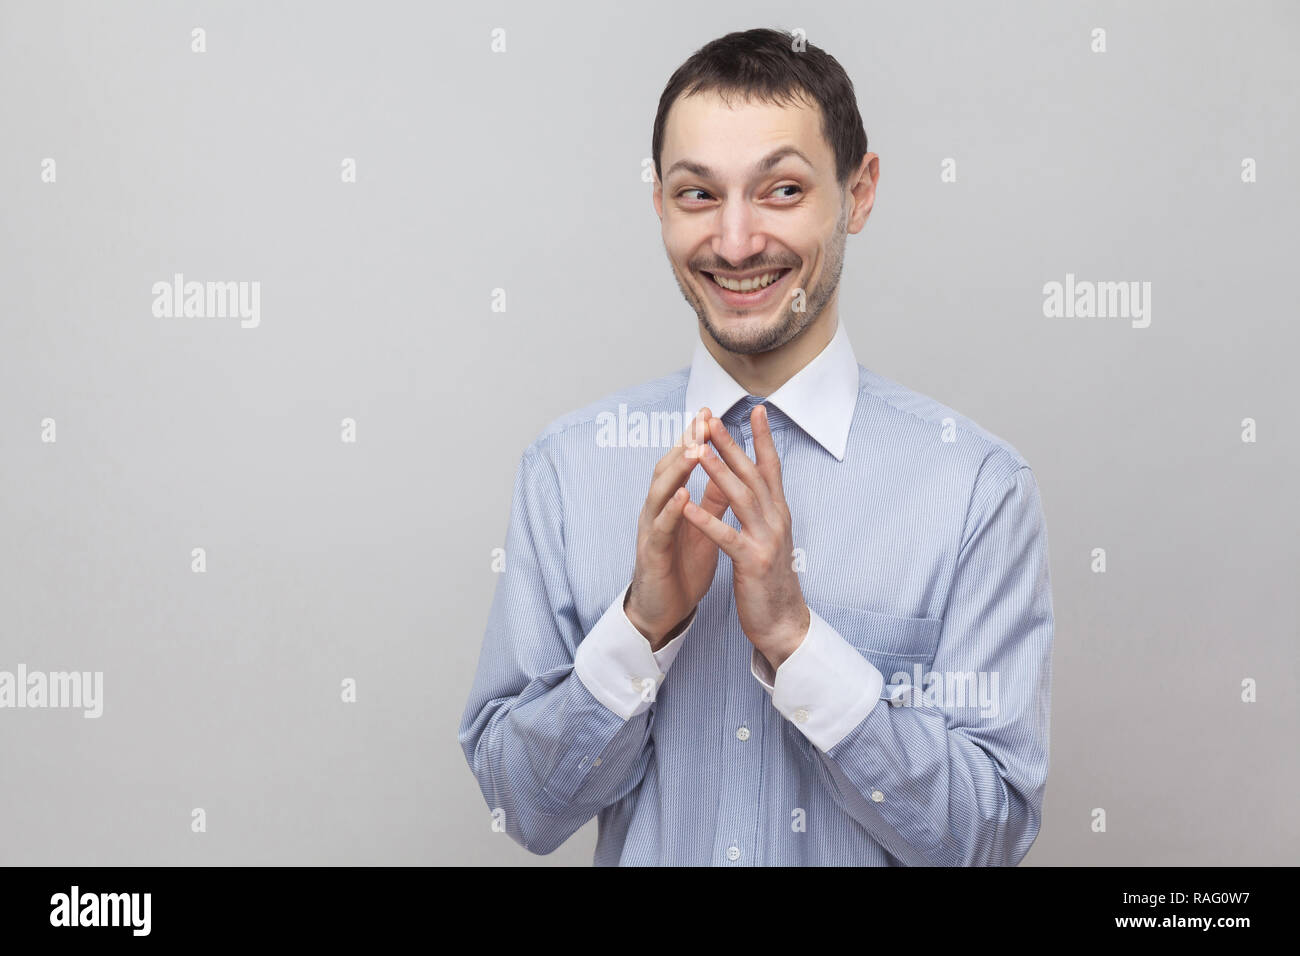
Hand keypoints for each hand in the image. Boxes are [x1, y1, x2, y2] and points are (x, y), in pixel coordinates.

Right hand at [625, 409, 730, 648]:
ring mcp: (651, 530)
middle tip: (702, 418)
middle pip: (667, 468)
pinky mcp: (651, 553)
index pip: (682, 463)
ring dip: (677, 469)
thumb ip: (712, 500)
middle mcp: (656, 510)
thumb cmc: (680, 568)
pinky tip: (681, 495)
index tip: (710, 413)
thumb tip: (727, 470)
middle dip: (685, 442)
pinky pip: (660, 528)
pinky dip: (670, 510)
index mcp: (670, 503)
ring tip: (695, 448)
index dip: (694, 438)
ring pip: (659, 492)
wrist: (662, 611)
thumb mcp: (702, 528)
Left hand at [682, 404, 808, 670]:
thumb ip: (765, 511)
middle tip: (712, 418)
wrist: (785, 624)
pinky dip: (706, 519)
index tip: (756, 410)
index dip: (763, 439)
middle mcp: (777, 520)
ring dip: (718, 471)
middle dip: (731, 445)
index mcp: (779, 513)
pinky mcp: (753, 563)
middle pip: (753, 474)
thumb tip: (761, 485)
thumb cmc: (772, 581)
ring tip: (697, 449)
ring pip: (740, 498)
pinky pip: (727, 537)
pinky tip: (688, 505)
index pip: (771, 468)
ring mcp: (767, 540)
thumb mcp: (770, 538)